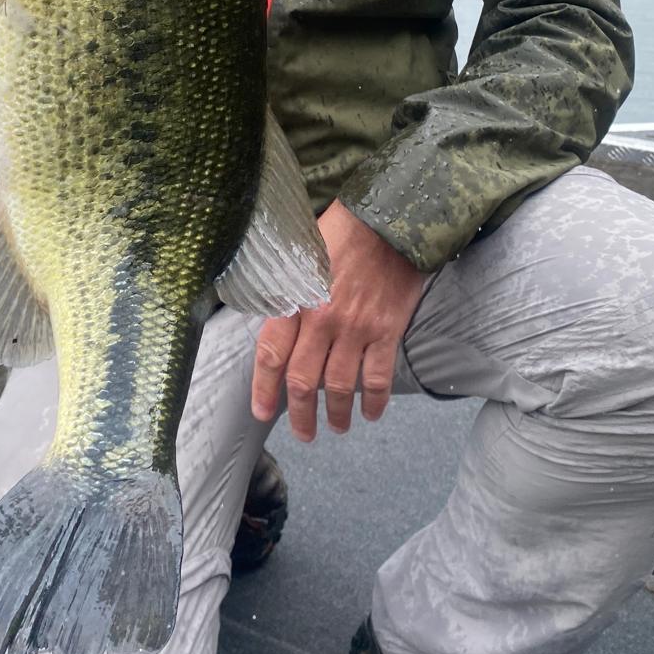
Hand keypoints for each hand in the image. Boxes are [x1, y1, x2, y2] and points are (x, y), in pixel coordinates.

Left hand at [251, 201, 427, 440]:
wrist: (389, 219)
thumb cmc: (341, 230)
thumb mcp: (299, 253)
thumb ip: (286, 288)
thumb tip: (274, 314)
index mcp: (295, 299)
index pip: (271, 355)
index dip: (265, 389)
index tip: (263, 412)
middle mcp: (322, 319)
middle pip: (303, 380)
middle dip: (300, 414)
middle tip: (303, 433)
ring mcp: (356, 328)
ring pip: (340, 386)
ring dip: (336, 414)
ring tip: (335, 428)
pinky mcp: (386, 330)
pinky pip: (378, 376)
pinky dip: (374, 401)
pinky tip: (371, 414)